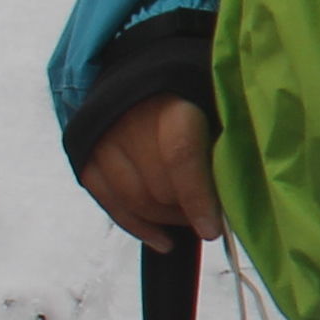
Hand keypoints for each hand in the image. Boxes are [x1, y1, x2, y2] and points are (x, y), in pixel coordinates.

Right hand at [77, 96, 224, 252]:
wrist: (137, 79)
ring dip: (163, 221)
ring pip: (132, 200)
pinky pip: (108, 202)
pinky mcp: (85, 157)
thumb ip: (220, 148)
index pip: (180, 158)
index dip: (197, 198)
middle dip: (185, 212)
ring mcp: (101, 142)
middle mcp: (129, 124)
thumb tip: (234, 197)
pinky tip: (161, 240)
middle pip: (156, 187)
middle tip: (207, 219)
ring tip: (188, 223)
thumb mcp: (214, 113)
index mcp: (169, 108)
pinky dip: (136, 226)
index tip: (212, 231)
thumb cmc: (190, 102)